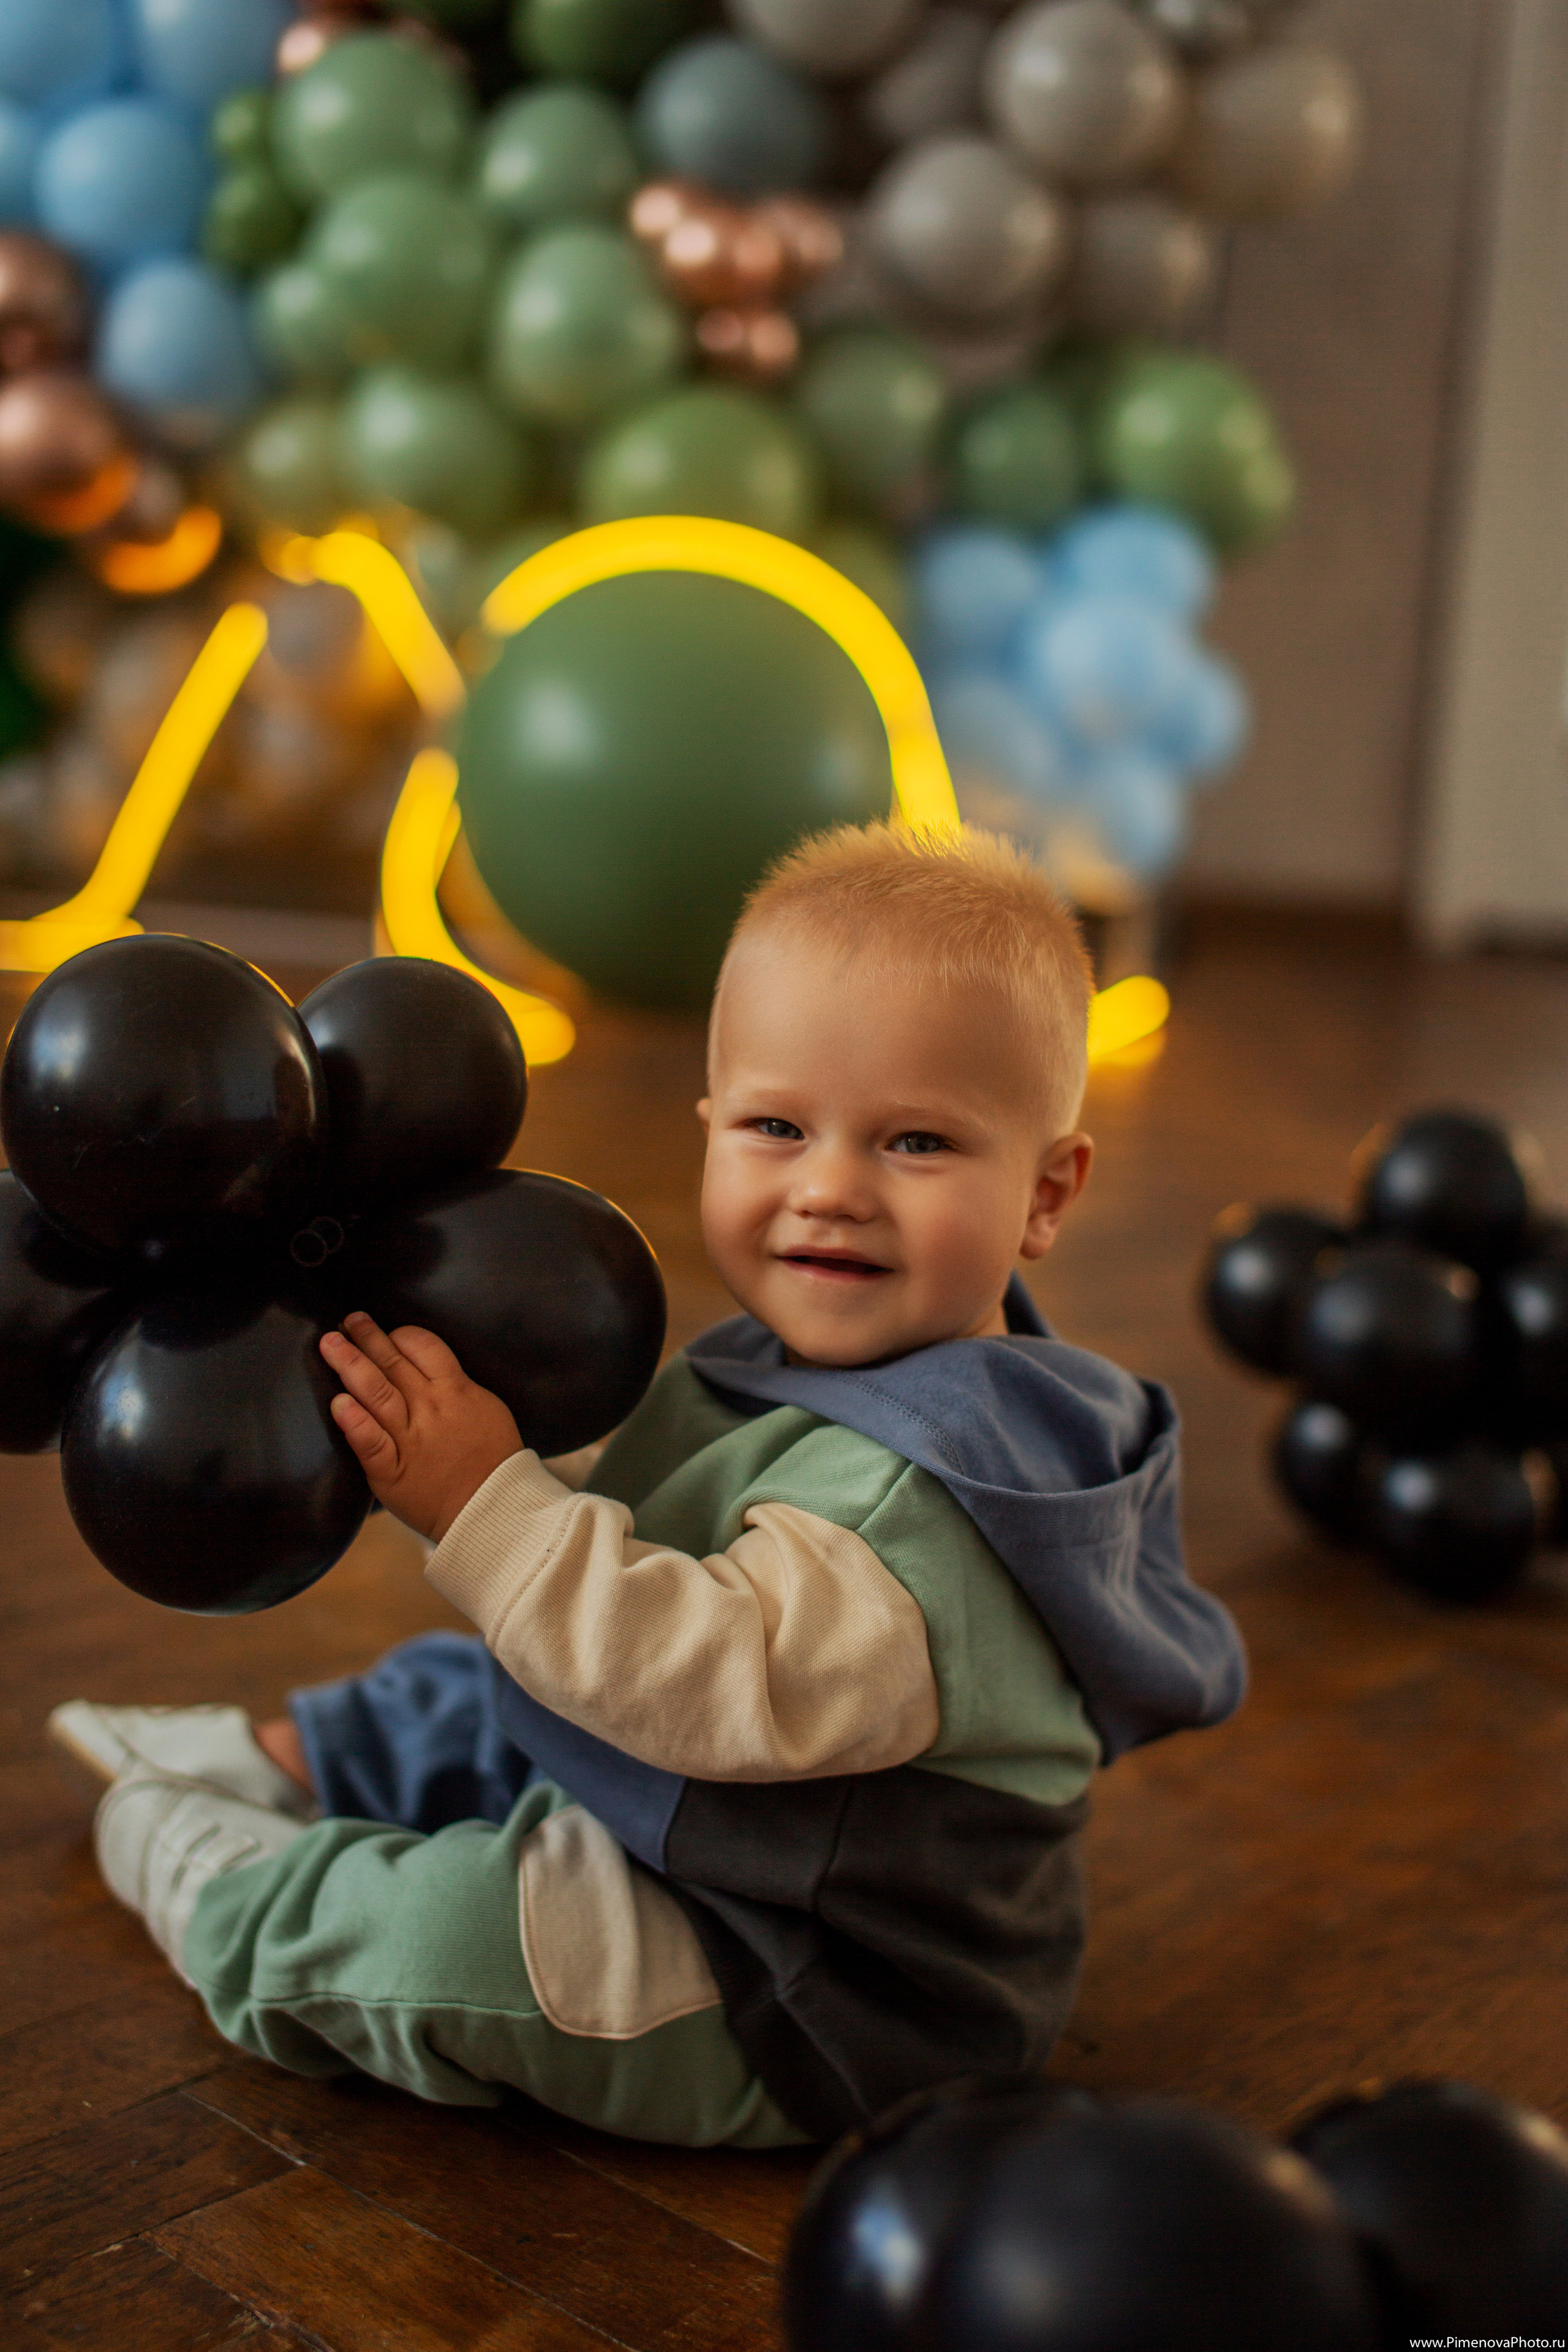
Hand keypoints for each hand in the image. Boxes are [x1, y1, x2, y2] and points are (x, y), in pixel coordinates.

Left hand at [319, 1312, 522, 1542]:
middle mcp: (429, 1409)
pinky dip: (354, 1422)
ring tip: (330, 1343)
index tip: (386, 1331)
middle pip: (392, 1362)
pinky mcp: (391, 1471)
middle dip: (367, 1337)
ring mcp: (408, 1439)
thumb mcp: (488, 1410)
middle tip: (347, 1321)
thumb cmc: (495, 1462)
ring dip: (350, 1363)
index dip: (400, 1334)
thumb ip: (458, 1387)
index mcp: (455, 1391)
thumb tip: (434, 1369)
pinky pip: (370, 1442)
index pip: (423, 1346)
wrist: (494, 1510)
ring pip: (375, 1392)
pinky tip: (338, 1403)